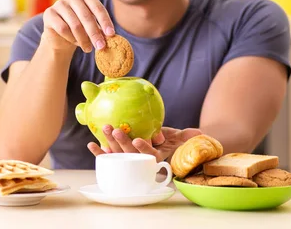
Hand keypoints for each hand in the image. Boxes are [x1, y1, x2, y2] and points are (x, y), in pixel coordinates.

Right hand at [41, 0, 114, 53]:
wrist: (60, 36)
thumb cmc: (81, 29)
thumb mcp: (93, 27)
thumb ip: (100, 29)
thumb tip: (110, 36)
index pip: (97, 7)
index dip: (105, 22)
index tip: (111, 34)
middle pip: (86, 16)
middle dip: (94, 33)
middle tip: (101, 47)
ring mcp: (59, 3)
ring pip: (75, 24)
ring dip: (83, 39)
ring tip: (88, 48)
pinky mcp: (49, 13)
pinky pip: (62, 28)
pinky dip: (70, 38)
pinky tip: (74, 42)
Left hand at [87, 125, 202, 161]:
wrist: (159, 147)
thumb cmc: (169, 142)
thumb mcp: (178, 138)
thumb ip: (186, 136)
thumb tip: (199, 132)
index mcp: (155, 158)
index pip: (149, 156)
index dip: (143, 149)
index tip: (138, 140)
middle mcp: (140, 162)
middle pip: (130, 155)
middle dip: (122, 143)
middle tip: (116, 129)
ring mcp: (128, 161)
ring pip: (118, 155)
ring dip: (110, 143)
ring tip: (105, 128)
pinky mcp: (119, 159)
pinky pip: (108, 157)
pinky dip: (100, 152)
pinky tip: (91, 144)